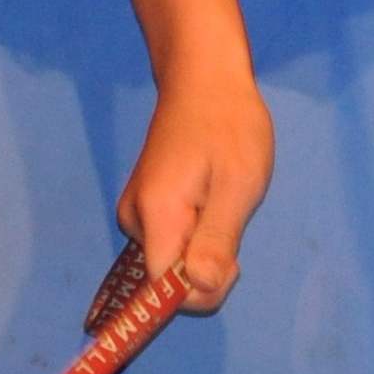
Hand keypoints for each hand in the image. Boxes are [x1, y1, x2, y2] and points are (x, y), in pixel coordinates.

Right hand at [116, 66, 273, 313]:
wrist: (204, 80)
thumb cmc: (229, 127)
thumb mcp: (238, 184)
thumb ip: (217, 241)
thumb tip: (197, 293)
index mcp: (155, 217)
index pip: (161, 289)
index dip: (198, 290)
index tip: (232, 262)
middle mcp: (135, 221)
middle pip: (167, 277)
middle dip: (207, 265)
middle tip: (235, 215)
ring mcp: (138, 213)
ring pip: (173, 258)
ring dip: (206, 244)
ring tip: (226, 197)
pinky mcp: (148, 206)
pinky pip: (173, 239)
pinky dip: (198, 230)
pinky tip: (213, 197)